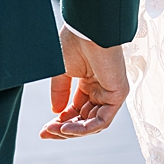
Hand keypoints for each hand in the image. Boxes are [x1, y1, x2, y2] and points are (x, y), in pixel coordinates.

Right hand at [39, 22, 130, 139]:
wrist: (88, 31)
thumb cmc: (76, 43)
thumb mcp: (62, 72)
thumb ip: (59, 92)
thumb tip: (55, 111)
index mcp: (90, 82)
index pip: (77, 109)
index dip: (61, 120)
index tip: (45, 128)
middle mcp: (102, 89)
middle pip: (84, 119)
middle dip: (64, 128)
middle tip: (46, 132)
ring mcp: (111, 93)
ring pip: (93, 124)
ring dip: (72, 130)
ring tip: (55, 130)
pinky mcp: (118, 95)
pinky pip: (102, 120)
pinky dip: (84, 128)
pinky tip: (66, 127)